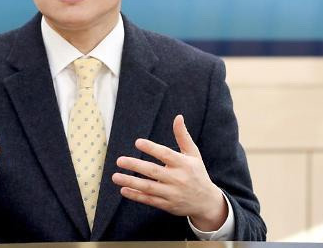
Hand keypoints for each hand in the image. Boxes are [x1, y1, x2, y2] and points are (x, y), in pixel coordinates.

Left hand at [112, 114, 226, 231]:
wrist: (207, 202)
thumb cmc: (197, 173)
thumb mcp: (193, 154)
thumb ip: (183, 136)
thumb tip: (178, 117)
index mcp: (184, 164)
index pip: (166, 154)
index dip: (152, 148)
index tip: (137, 142)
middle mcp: (178, 179)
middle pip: (153, 171)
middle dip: (135, 165)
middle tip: (119, 160)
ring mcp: (172, 193)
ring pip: (149, 187)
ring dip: (131, 182)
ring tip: (115, 176)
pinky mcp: (167, 205)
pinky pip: (149, 200)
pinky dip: (136, 196)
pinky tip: (123, 190)